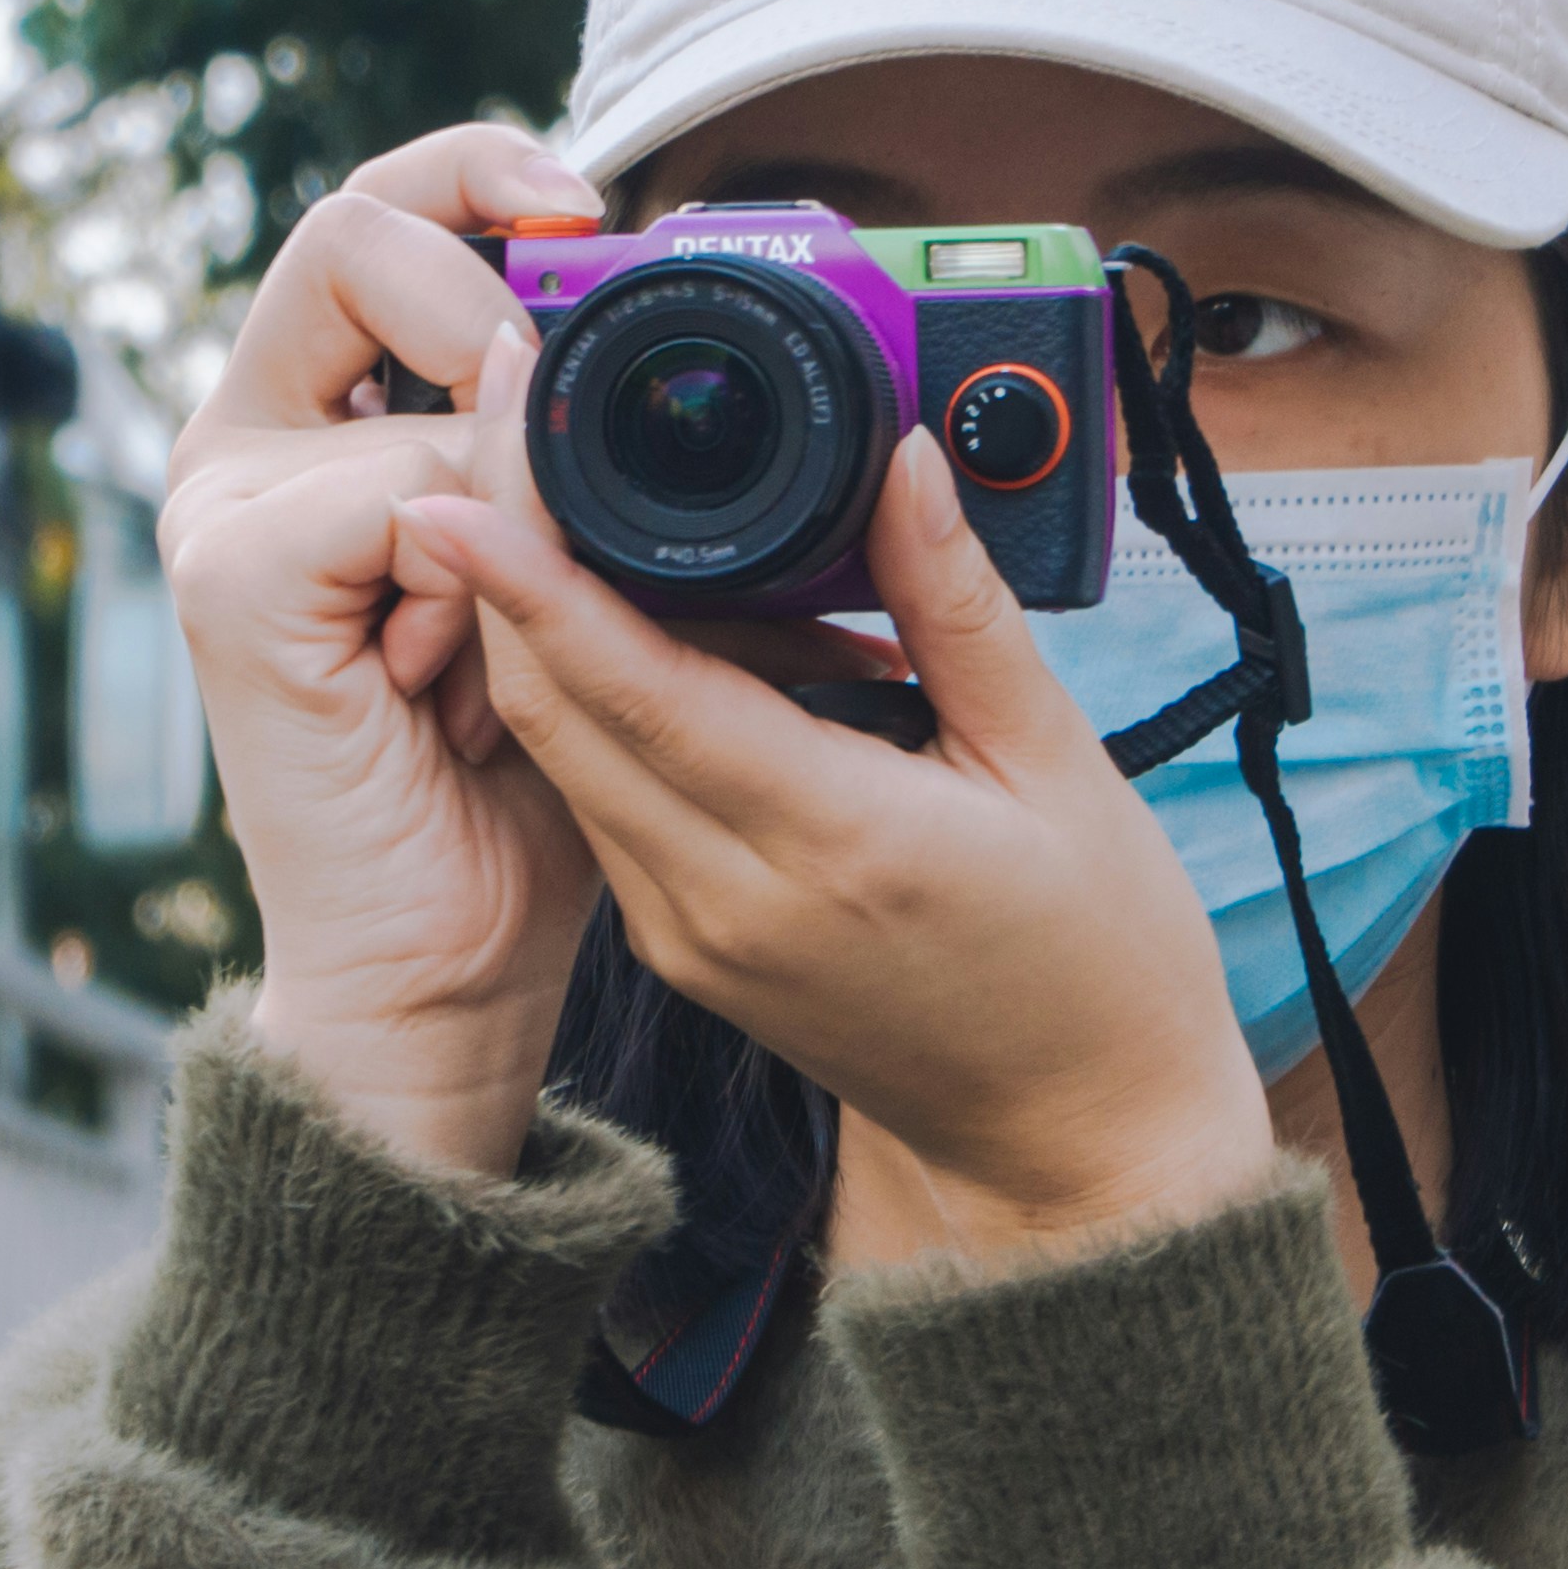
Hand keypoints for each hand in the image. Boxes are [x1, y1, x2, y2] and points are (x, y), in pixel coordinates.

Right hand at [161, 129, 606, 1177]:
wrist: (449, 964)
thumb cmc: (523, 790)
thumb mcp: (594, 584)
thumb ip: (601, 468)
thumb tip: (722, 352)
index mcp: (329, 417)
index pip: (383, 214)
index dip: (478, 174)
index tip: (593, 207)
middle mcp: (255, 436)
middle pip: (355, 228)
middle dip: (487, 266)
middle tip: (579, 337)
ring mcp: (228, 502)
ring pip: (425, 389)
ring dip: (525, 501)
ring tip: (505, 639)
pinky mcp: (234, 576)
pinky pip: (413, 496)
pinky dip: (479, 578)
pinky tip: (454, 676)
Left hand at [392, 326, 1278, 1268]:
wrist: (1078, 1147)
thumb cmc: (1097, 968)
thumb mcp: (1055, 764)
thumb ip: (957, 606)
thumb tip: (902, 458)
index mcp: (831, 843)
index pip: (636, 688)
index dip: (535, 572)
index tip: (470, 470)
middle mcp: (728, 900)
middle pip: (557, 708)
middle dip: (503, 560)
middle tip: (494, 421)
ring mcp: (691, 935)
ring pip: (564, 752)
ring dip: (531, 624)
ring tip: (539, 489)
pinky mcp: (685, 950)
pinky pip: (604, 798)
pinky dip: (589, 699)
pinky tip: (619, 615)